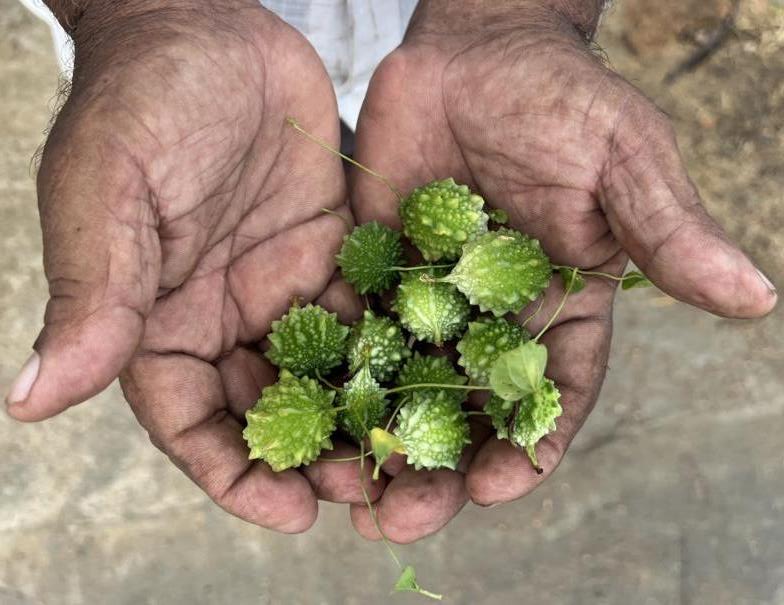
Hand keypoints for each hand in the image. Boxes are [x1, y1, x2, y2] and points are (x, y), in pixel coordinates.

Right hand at [6, 0, 380, 530]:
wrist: (206, 25)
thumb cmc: (139, 100)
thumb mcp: (106, 194)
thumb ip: (93, 296)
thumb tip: (32, 401)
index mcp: (158, 322)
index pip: (191, 422)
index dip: (234, 476)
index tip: (290, 513)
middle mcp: (222, 316)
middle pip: (270, 411)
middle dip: (317, 457)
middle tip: (375, 491)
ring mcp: (280, 286)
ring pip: (325, 374)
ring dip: (366, 415)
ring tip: (417, 450)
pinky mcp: (330, 251)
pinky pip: (365, 312)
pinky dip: (395, 348)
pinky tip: (438, 373)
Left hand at [349, 1, 776, 542]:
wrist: (475, 50)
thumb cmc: (561, 100)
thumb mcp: (623, 162)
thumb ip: (667, 233)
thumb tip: (755, 297)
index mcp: (561, 308)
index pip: (552, 395)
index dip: (529, 444)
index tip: (499, 483)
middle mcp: (493, 320)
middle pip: (468, 413)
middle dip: (438, 469)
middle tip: (400, 516)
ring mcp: (428, 302)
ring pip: (402, 388)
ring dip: (376, 441)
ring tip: (344, 491)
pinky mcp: (372, 275)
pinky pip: (349, 334)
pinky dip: (331, 377)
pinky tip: (304, 412)